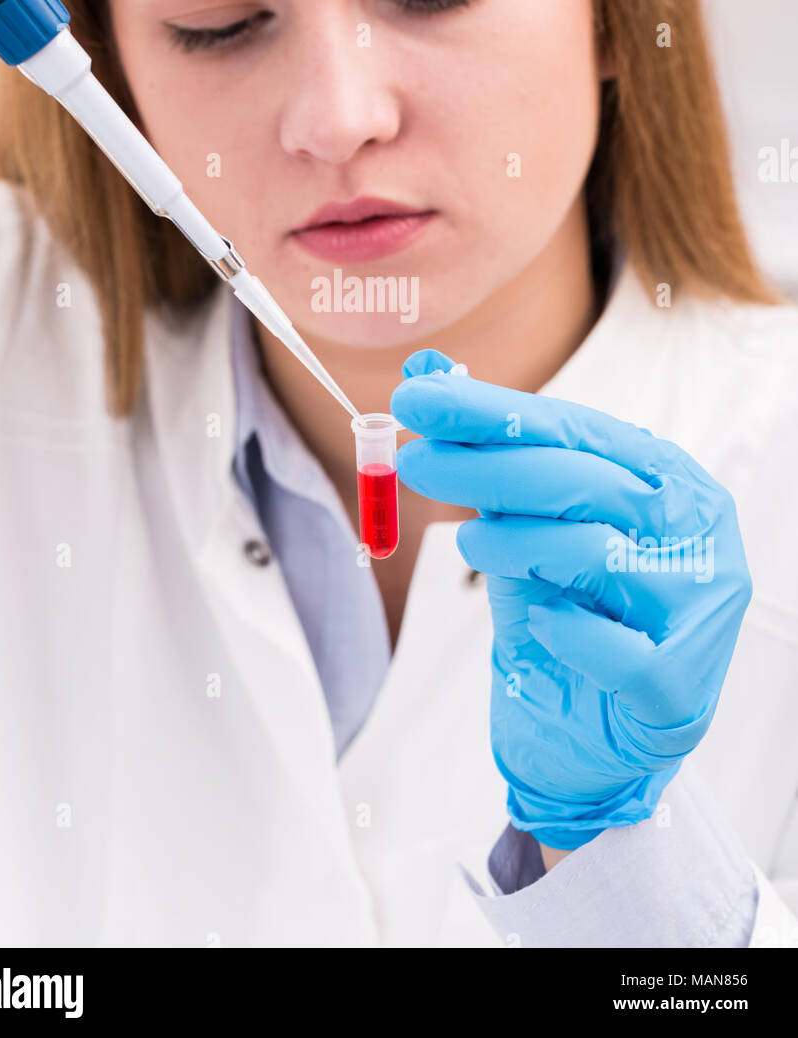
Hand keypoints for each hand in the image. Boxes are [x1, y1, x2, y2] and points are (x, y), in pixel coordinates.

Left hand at [391, 350, 751, 849]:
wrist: (592, 736)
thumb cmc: (567, 610)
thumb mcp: (521, 523)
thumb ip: (486, 452)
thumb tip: (423, 374)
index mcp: (666, 477)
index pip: (574, 428)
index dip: (490, 411)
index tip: (416, 400)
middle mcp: (694, 530)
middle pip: (580, 481)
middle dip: (483, 466)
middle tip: (412, 462)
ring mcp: (697, 606)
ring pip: (592, 552)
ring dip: (513, 543)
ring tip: (470, 543)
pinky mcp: (680, 684)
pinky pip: (611, 647)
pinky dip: (563, 630)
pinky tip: (540, 622)